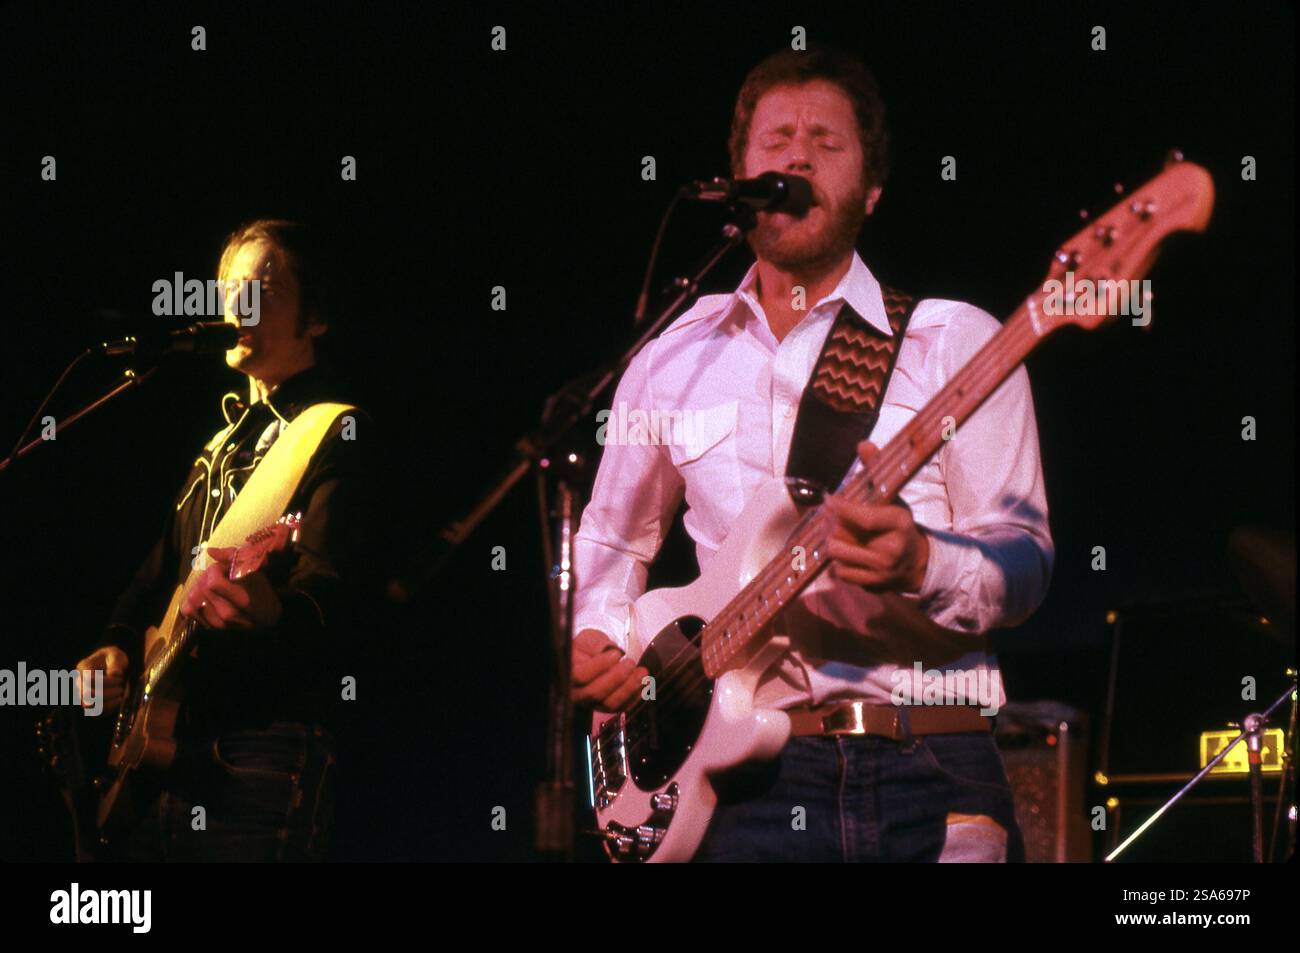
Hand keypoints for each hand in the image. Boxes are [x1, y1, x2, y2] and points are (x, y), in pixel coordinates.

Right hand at [75, 646, 127, 710]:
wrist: (110, 664)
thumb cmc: (113, 658)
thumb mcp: (116, 655)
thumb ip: (116, 662)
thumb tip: (115, 674)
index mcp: (84, 668)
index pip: (89, 681)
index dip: (106, 682)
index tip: (119, 678)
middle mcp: (79, 682)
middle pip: (87, 696)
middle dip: (107, 694)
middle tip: (120, 689)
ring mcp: (82, 694)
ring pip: (89, 707)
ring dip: (108, 703)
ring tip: (120, 695)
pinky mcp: (90, 703)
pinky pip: (95, 712)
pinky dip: (108, 709)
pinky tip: (118, 700)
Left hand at [180, 546, 282, 629]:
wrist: (267, 618)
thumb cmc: (262, 592)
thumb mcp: (255, 572)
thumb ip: (233, 557)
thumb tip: (209, 551)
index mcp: (243, 600)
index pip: (213, 583)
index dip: (215, 570)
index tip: (225, 568)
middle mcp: (228, 615)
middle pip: (202, 589)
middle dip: (207, 575)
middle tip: (219, 574)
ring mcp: (218, 624)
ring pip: (192, 599)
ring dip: (199, 587)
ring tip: (211, 585)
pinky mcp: (210, 627)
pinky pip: (188, 610)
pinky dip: (193, 600)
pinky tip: (205, 596)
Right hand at [571, 629, 647, 711]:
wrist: (593, 656)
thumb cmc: (588, 647)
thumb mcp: (588, 639)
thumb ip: (595, 645)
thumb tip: (607, 652)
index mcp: (568, 673)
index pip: (580, 675)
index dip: (599, 666)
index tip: (616, 653)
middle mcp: (577, 693)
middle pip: (595, 693)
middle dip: (616, 678)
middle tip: (630, 663)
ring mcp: (593, 703)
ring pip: (610, 704)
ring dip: (629, 688)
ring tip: (642, 673)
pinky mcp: (608, 708)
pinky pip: (622, 708)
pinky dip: (636, 696)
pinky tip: (645, 683)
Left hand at [824, 440, 929, 593]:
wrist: (916, 564)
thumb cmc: (898, 526)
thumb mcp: (893, 498)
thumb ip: (875, 471)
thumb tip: (863, 444)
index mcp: (898, 523)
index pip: (865, 517)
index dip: (842, 508)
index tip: (829, 499)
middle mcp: (890, 550)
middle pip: (841, 537)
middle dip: (830, 525)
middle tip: (826, 515)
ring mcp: (880, 572)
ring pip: (836, 555)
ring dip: (831, 542)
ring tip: (834, 531)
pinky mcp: (870, 585)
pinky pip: (839, 572)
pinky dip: (837, 560)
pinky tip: (844, 550)